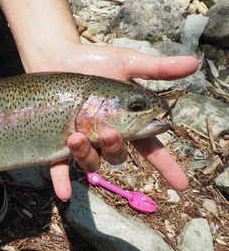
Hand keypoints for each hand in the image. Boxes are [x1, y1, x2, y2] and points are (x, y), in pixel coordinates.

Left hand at [43, 44, 198, 200]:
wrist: (56, 57)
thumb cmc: (92, 61)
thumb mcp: (125, 62)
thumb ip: (156, 69)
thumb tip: (194, 62)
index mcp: (126, 121)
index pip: (151, 148)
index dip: (167, 166)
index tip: (180, 184)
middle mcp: (105, 136)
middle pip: (118, 155)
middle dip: (115, 147)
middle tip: (108, 131)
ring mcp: (82, 141)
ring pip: (91, 162)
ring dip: (86, 155)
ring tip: (75, 136)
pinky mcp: (58, 142)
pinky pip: (60, 168)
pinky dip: (61, 181)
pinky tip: (63, 194)